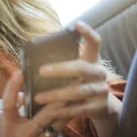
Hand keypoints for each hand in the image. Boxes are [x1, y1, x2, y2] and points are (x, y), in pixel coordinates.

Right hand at [0, 71, 73, 136]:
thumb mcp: (5, 123)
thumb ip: (14, 105)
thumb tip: (24, 85)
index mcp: (8, 125)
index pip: (9, 103)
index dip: (13, 87)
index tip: (20, 72)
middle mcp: (22, 135)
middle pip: (46, 113)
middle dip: (61, 97)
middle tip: (72, 82)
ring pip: (57, 125)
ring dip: (67, 110)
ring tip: (78, 95)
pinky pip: (57, 135)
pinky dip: (63, 124)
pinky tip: (72, 113)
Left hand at [35, 21, 120, 136]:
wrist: (103, 107)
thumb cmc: (82, 83)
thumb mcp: (78, 71)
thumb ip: (64, 63)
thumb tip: (32, 55)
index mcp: (93, 61)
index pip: (95, 43)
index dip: (87, 33)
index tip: (76, 24)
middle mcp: (100, 73)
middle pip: (82, 68)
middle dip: (60, 69)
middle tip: (41, 71)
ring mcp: (101, 91)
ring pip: (79, 91)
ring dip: (57, 95)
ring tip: (38, 97)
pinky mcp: (99, 108)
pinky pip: (79, 109)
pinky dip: (63, 111)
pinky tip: (49, 113)